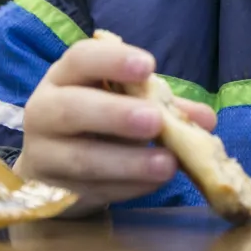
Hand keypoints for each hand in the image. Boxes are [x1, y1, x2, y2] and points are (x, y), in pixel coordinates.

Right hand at [14, 34, 217, 215]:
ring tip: (167, 164)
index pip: (81, 59)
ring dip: (128, 163)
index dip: (112, 61)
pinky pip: (91, 190)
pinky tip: (153, 183)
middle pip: (72, 109)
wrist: (56, 164)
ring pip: (81, 158)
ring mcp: (44, 154)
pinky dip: (127, 187)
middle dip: (116, 115)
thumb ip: (163, 105)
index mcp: (65, 76)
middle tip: (155, 121)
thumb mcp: (124, 101)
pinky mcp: (54, 190)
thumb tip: (206, 120)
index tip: (148, 66)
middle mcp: (46, 110)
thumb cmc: (98, 119)